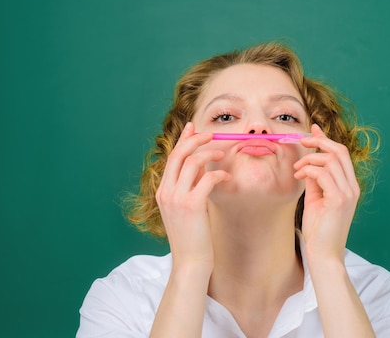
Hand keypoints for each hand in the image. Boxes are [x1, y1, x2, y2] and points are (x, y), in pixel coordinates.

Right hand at [155, 122, 231, 271]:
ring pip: (192, 162)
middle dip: (195, 139)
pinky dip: (219, 173)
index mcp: (163, 191)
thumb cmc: (192, 237)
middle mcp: (166, 192)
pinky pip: (207, 178)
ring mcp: (177, 198)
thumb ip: (189, 188)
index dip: (182, 139)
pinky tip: (227, 176)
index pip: (171, 158)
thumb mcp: (186, 209)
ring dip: (209, 154)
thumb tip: (202, 169)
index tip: (192, 127)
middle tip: (211, 134)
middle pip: (178, 154)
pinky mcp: (192, 205)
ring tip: (222, 154)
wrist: (190, 262)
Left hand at [293, 124, 359, 262]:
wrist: (324, 254)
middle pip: (339, 151)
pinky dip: (309, 171)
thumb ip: (315, 181)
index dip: (326, 139)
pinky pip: (323, 174)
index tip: (311, 130)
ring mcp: (348, 193)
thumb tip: (308, 163)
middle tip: (301, 141)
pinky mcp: (339, 200)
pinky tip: (299, 177)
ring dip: (309, 160)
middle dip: (319, 141)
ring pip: (330, 160)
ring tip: (297, 170)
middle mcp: (352, 187)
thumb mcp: (315, 199)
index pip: (341, 154)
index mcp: (349, 186)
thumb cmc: (319, 230)